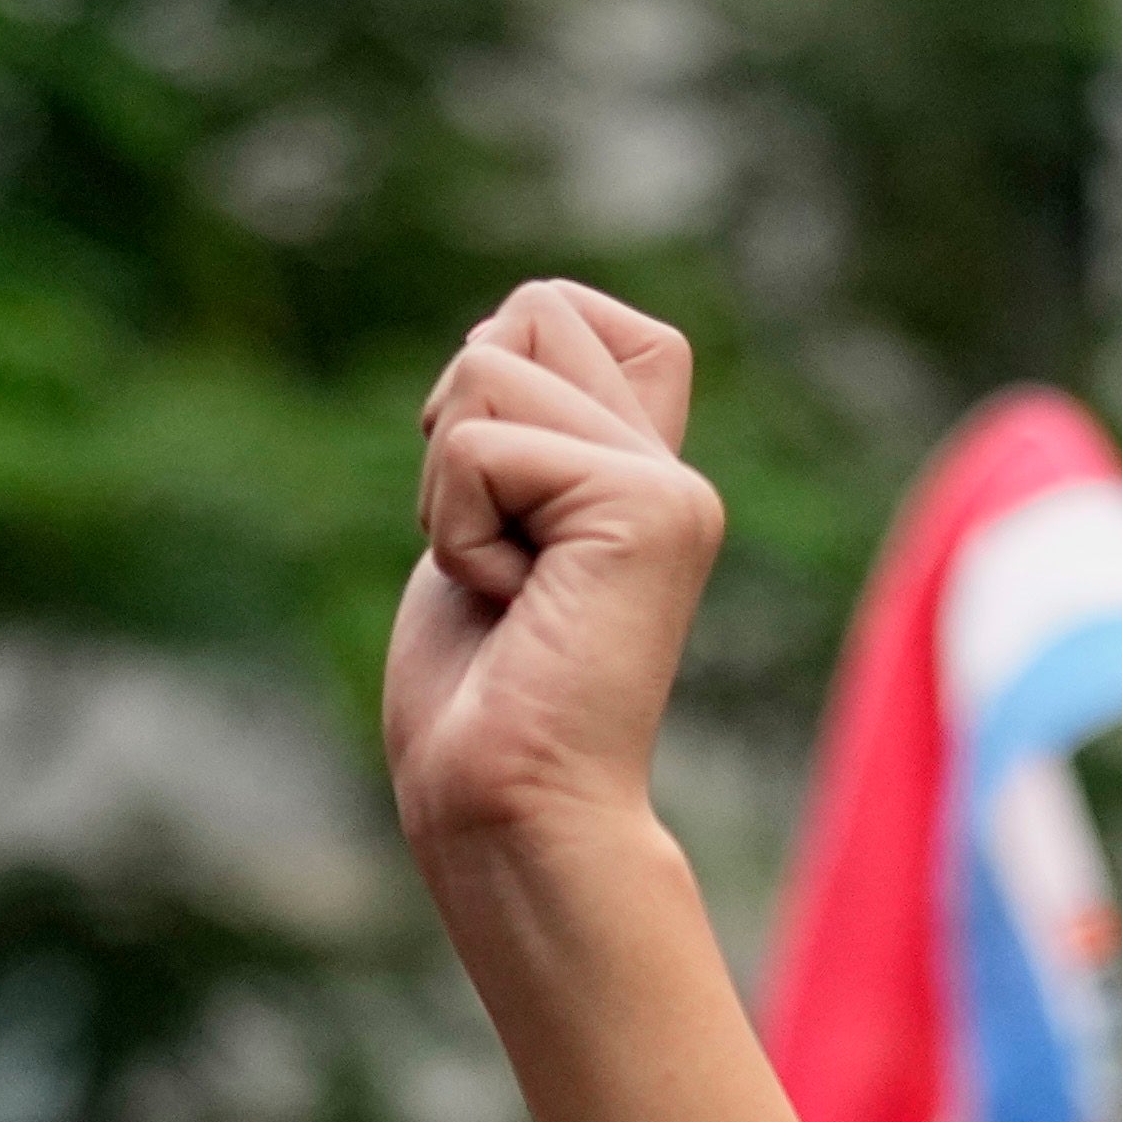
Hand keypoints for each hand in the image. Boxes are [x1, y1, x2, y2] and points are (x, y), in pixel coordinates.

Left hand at [384, 283, 724, 869]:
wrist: (509, 813)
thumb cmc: (478, 702)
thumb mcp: (483, 530)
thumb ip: (513, 435)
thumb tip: (489, 339)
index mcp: (636, 469)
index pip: (561, 308)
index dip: (492, 370)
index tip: (492, 500)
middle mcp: (669, 468)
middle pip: (532, 310)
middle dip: (460, 426)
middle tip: (496, 554)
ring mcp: (669, 486)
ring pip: (491, 366)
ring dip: (451, 490)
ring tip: (505, 588)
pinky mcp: (649, 510)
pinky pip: (479, 453)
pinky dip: (458, 535)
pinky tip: (511, 609)